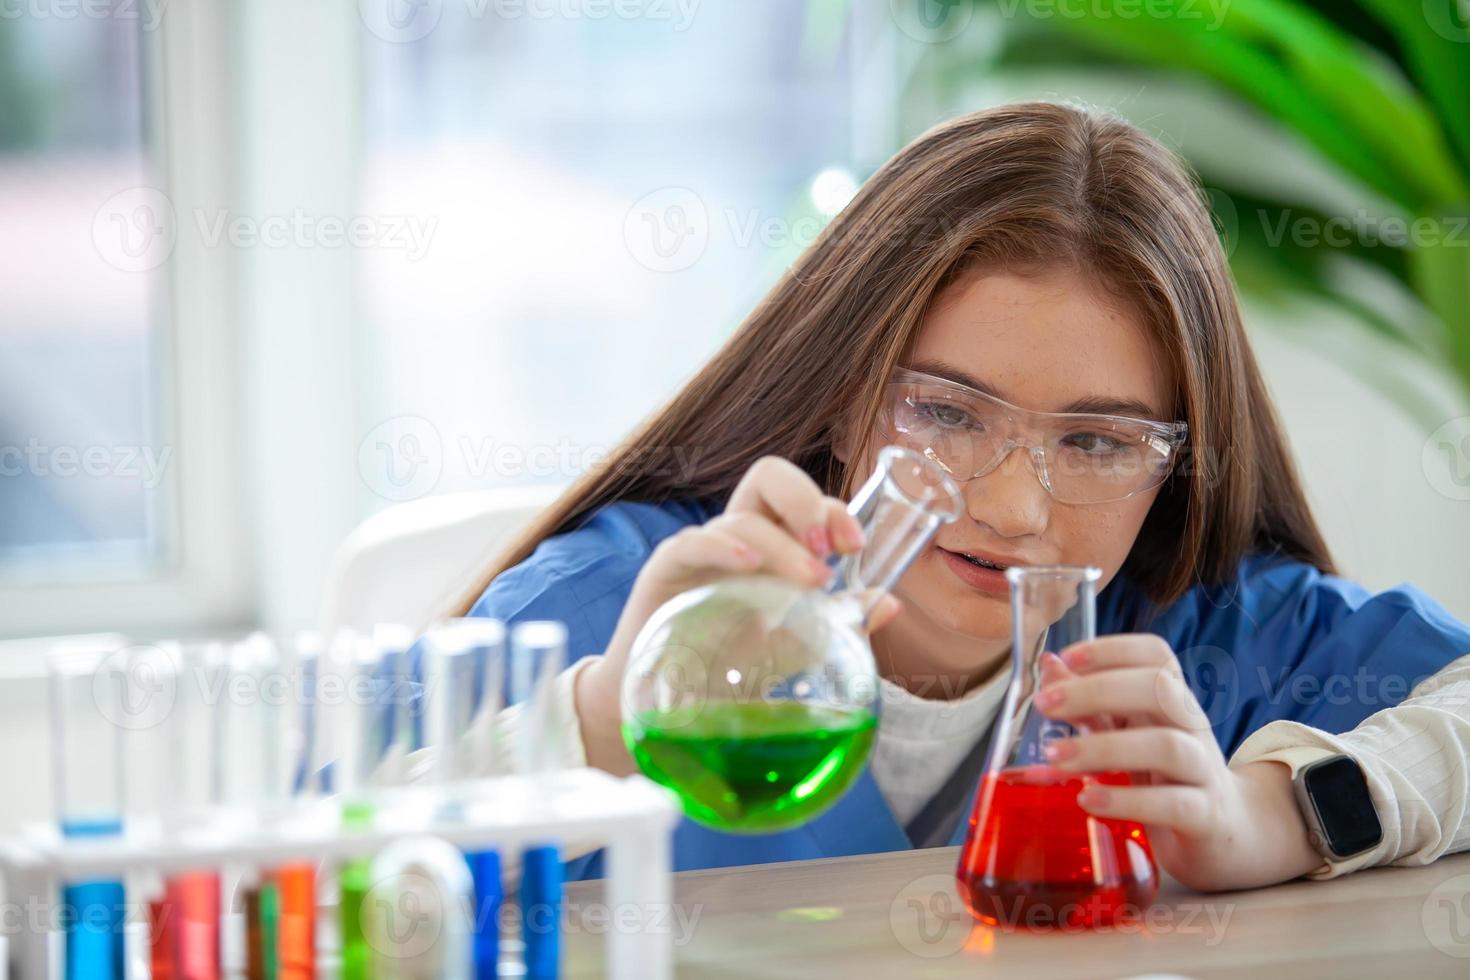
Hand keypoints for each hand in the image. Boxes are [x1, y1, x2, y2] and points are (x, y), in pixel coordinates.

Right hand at [577, 456, 900, 773]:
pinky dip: (722, 545)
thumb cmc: (735, 666)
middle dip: (806, 501)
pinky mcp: (666, 570)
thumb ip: (842, 621)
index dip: (833, 510)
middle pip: (769, 478)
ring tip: (810, 582)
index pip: (805, 500)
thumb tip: (890, 603)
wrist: (673, 703)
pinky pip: (690, 542)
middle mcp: (740, 536)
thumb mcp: (799, 644)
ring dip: (782, 543)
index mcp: (774, 543)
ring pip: (740, 516)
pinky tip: (748, 564)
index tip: (856, 547)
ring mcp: (702, 549)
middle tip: (828, 549)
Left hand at [1035, 635, 1322, 891]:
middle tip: (1045, 705)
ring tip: (1057, 758)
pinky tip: (1088, 800)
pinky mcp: (1206, 816)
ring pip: (1166, 746)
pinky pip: (1173, 804)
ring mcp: (1203, 770)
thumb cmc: (1166, 776)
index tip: (1067, 657)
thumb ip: (1089, 704)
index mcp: (1171, 699)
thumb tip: (1049, 665)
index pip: (1155, 655)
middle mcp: (1191, 725)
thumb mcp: (1127, 735)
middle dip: (1097, 690)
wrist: (1225, 833)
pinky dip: (1126, 801)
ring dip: (1104, 748)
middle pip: (1159, 688)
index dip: (1112, 649)